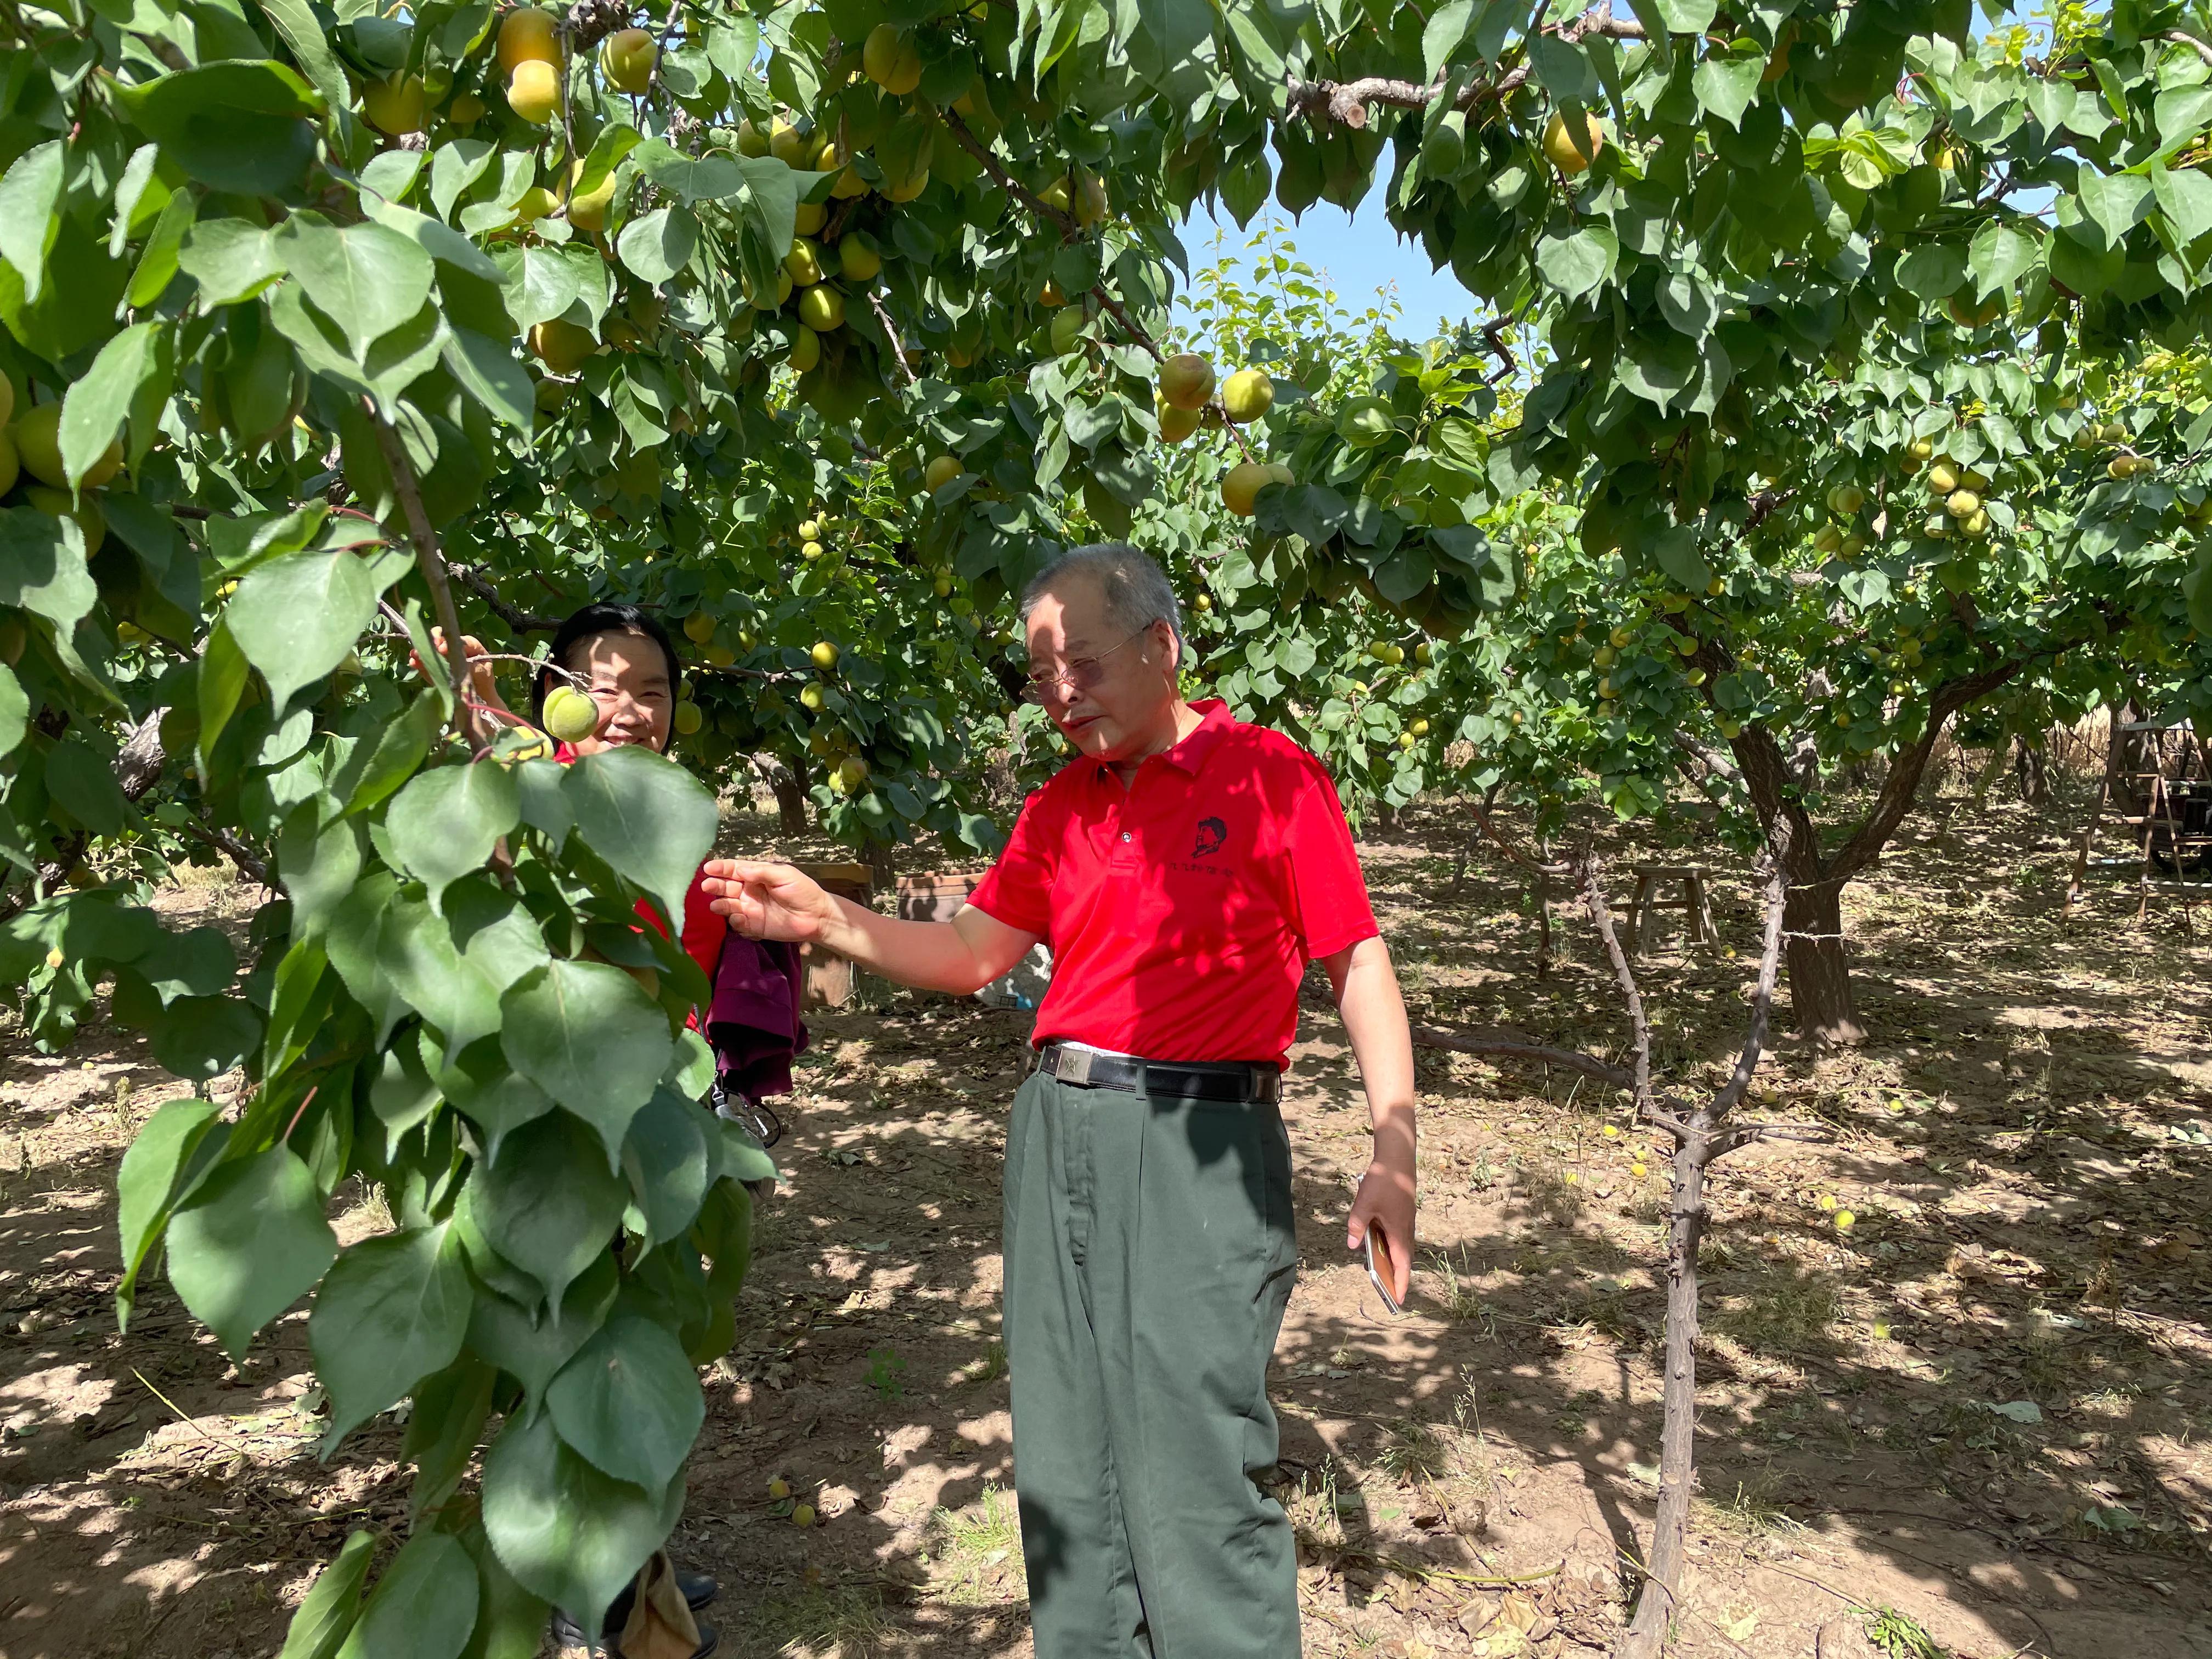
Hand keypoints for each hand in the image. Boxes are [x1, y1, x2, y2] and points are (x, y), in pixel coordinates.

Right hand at [412, 628, 500, 707]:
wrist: (478, 696)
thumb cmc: (484, 681)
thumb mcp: (483, 674)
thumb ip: (474, 667)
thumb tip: (462, 663)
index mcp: (469, 646)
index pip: (458, 640)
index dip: (449, 642)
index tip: (442, 649)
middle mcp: (454, 647)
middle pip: (442, 637)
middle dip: (434, 640)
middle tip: (431, 648)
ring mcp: (443, 657)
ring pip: (431, 648)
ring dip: (422, 650)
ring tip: (415, 654)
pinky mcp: (434, 667)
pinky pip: (425, 663)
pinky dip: (419, 662)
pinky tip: (413, 662)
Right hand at [701, 859, 838, 943]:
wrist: (817, 916)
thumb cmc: (803, 891)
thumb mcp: (784, 875)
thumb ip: (761, 872)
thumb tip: (739, 870)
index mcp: (756, 875)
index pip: (734, 870)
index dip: (720, 868)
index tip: (708, 868)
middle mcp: (749, 891)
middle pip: (726, 887)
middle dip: (715, 886)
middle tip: (707, 886)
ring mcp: (750, 909)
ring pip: (728, 906)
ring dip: (721, 905)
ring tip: (717, 905)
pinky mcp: (754, 926)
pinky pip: (738, 924)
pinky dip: (735, 921)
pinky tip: (739, 917)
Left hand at [1347, 1157, 1414, 1306]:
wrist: (1397, 1158)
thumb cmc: (1383, 1182)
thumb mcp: (1363, 1206)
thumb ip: (1357, 1227)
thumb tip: (1352, 1245)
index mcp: (1399, 1233)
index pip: (1402, 1266)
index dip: (1399, 1284)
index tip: (1397, 1301)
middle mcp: (1406, 1230)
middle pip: (1402, 1259)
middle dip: (1394, 1275)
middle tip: (1384, 1289)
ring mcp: (1406, 1221)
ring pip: (1399, 1246)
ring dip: (1390, 1258)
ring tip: (1375, 1268)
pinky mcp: (1403, 1213)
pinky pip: (1396, 1235)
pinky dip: (1388, 1243)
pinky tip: (1373, 1241)